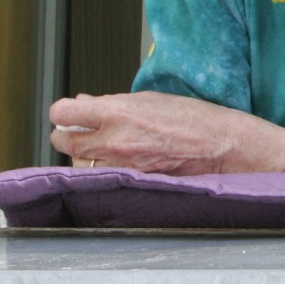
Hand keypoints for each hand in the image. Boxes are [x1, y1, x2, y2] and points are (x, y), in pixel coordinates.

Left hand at [48, 91, 263, 174]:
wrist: (221, 148)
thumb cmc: (194, 119)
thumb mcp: (152, 99)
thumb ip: (114, 103)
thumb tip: (86, 103)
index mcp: (118, 113)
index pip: (64, 113)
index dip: (63, 111)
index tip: (69, 112)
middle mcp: (113, 141)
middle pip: (63, 141)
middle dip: (66, 134)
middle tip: (79, 130)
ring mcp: (120, 166)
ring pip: (79, 163)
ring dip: (84, 154)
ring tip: (104, 146)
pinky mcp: (129, 183)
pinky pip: (101, 177)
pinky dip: (103, 169)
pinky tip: (120, 160)